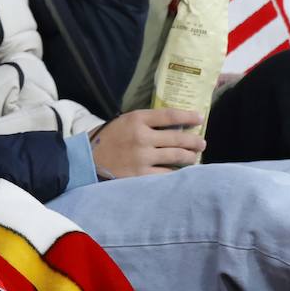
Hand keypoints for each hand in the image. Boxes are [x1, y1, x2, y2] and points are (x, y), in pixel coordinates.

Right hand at [89, 108, 204, 177]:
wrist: (88, 159)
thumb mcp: (124, 122)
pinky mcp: (141, 175)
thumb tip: (175, 126)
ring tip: (193, 157)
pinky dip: (177, 172)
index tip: (199, 118)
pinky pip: (168, 173)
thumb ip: (146, 123)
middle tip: (201, 143)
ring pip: (178, 156)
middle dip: (195, 141)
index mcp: (136, 119)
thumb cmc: (108, 139)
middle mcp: (141, 137)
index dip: (188, 116)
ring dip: (190, 157)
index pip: (170, 115)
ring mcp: (142, 157)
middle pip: (179, 138)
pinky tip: (181, 171)